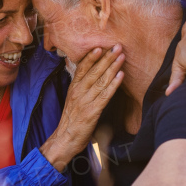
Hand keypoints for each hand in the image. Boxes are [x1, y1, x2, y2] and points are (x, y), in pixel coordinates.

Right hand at [41, 46, 123, 170]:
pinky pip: (105, 95)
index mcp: (73, 88)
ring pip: (101, 80)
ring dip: (112, 67)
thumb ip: (81, 88)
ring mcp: (85, 101)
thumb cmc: (71, 121)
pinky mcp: (92, 111)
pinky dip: (113, 84)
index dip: (91, 57)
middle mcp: (78, 92)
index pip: (82, 68)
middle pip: (94, 71)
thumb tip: (91, 77)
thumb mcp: (73, 101)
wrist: (64, 140)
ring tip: (121, 56)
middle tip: (117, 46)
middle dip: (106, 58)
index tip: (100, 46)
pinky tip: (121, 75)